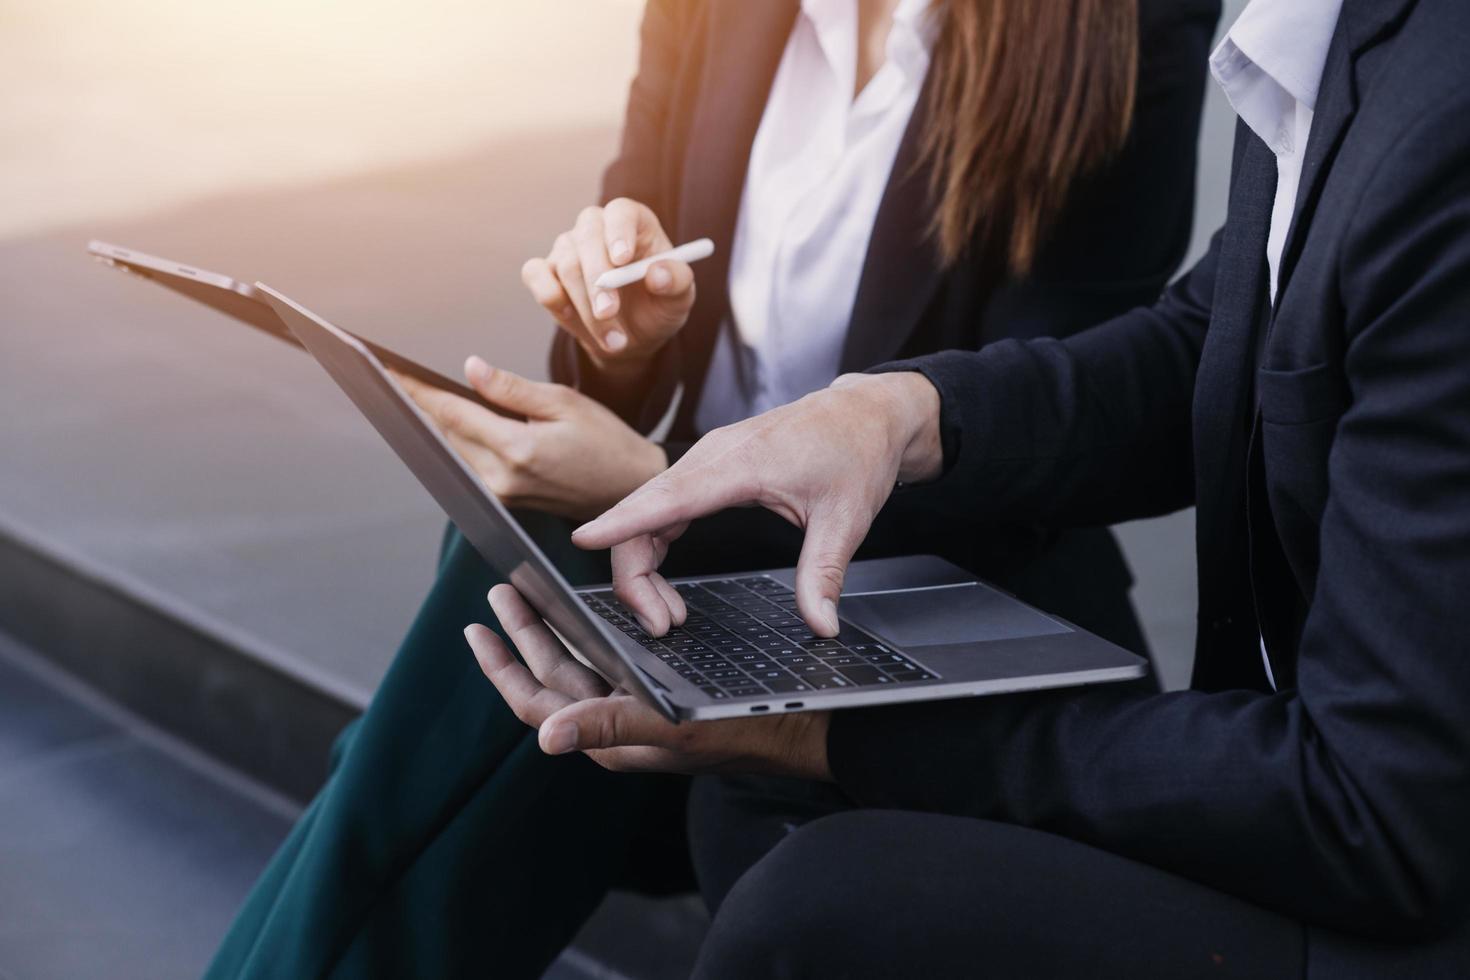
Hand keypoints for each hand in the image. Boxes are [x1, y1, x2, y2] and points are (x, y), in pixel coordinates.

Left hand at [394, 356, 667, 521]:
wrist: (629, 489)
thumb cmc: (606, 441)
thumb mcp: (564, 402)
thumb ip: (511, 388)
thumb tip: (470, 369)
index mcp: (518, 449)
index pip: (452, 413)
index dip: (417, 389)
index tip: (388, 370)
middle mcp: (502, 477)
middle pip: (444, 434)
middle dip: (417, 403)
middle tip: (387, 374)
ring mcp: (501, 493)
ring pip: (452, 450)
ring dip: (433, 423)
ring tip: (406, 391)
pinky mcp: (504, 500)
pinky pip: (468, 463)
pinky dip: (455, 440)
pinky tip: (445, 419)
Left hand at [465, 584, 832, 778]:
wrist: (799, 731)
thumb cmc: (742, 730)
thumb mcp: (671, 726)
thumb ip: (609, 727)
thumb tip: (547, 737)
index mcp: (608, 736)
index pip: (537, 702)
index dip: (503, 667)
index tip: (477, 629)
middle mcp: (614, 723)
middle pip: (551, 677)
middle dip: (522, 635)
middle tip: (498, 595)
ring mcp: (635, 708)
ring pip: (577, 668)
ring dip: (549, 633)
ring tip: (528, 599)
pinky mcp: (656, 695)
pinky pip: (608, 665)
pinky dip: (589, 638)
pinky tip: (586, 618)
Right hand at [520, 198, 695, 377]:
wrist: (629, 337)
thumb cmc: (657, 308)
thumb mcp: (679, 300)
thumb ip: (677, 283)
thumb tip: (658, 274)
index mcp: (633, 223)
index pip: (621, 212)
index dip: (619, 231)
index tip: (622, 260)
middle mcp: (597, 227)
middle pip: (587, 238)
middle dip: (597, 280)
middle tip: (608, 313)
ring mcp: (567, 247)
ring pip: (566, 266)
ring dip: (586, 308)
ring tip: (613, 340)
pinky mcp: (544, 270)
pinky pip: (535, 274)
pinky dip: (551, 298)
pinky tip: (572, 318)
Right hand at [572, 372, 944, 636]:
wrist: (864, 413)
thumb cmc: (854, 451)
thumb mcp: (847, 518)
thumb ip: (825, 573)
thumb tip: (822, 624)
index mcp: (741, 463)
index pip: (669, 495)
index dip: (623, 520)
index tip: (584, 538)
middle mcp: (713, 457)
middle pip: (645, 511)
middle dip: (634, 572)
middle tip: (660, 626)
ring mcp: (707, 461)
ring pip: (647, 513)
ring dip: (642, 566)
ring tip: (666, 618)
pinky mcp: (709, 470)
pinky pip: (662, 508)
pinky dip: (653, 547)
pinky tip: (666, 587)